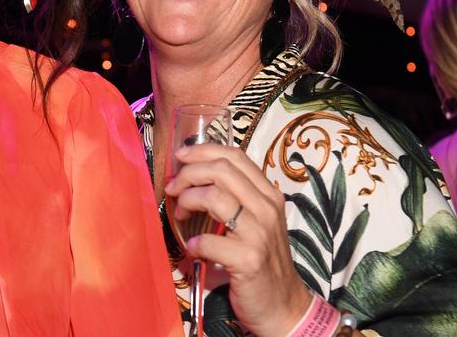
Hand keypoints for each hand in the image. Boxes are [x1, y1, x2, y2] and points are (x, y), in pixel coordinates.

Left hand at [165, 143, 312, 335]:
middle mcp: (267, 208)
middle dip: (188, 174)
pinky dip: (194, 242)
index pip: (234, 156)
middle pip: (221, 170)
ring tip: (180, 215)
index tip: (180, 157)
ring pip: (214, 197)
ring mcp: (260, 233)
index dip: (202, 151)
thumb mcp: (256, 221)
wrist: (283, 304)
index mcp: (268, 194)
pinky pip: (210, 240)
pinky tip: (193, 247)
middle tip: (173, 188)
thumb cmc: (262, 260)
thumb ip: (235, 197)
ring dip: (188, 201)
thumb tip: (193, 176)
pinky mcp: (249, 260)